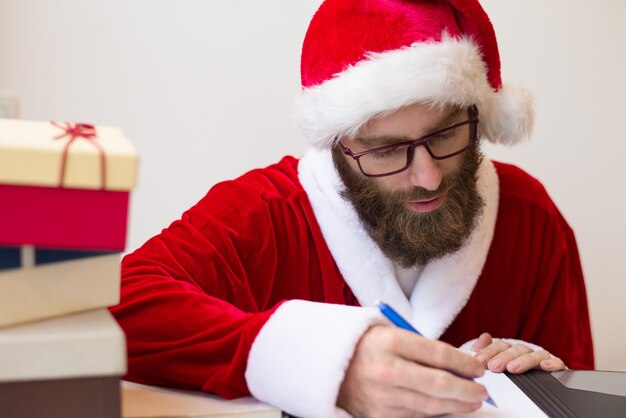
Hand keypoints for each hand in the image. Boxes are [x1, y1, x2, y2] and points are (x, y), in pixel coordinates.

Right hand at [337, 325, 488, 417]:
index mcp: (389, 341)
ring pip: (431, 405)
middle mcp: (384, 369)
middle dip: (467, 390)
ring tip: (471, 401)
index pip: (438, 354)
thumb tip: (462, 367)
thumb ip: (424, 348)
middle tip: (482, 391)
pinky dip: (436, 414)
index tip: (478, 368)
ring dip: (457, 405)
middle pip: (439, 384)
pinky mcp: (377, 415)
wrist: (330, 364)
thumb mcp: (393, 334)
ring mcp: (380, 396)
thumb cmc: (368, 346)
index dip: (465, 364)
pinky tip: (448, 408)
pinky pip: (416, 417)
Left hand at [471, 333, 565, 373]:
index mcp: (510, 350)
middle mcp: (525, 353)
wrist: (529, 392)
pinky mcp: (556, 368)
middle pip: (516, 349)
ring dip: (523, 360)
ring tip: (512, 368)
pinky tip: (545, 366)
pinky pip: (558, 363)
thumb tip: (484, 337)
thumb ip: (486, 352)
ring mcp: (541, 359)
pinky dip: (553, 363)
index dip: (489, 352)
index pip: (500, 346)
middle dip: (504, 357)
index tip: (479, 360)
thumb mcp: (492, 364)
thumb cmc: (507, 375)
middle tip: (494, 366)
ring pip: (534, 355)